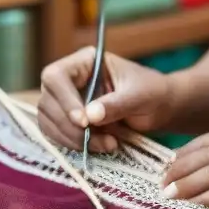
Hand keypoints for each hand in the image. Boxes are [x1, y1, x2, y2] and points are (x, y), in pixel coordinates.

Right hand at [37, 47, 172, 153]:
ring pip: (49, 122)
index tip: (84, 121)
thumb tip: (89, 116)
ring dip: (73, 139)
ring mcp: (66, 100)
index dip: (64, 99)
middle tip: (103, 140)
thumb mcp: (140, 95)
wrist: (161, 109)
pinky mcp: (68, 120)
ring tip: (108, 144)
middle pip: (48, 102)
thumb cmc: (153, 93)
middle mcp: (70, 78)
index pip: (57, 76)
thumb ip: (116, 104)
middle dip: (72, 127)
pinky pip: (56, 135)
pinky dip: (74, 145)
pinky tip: (101, 147)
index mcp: (86, 61)